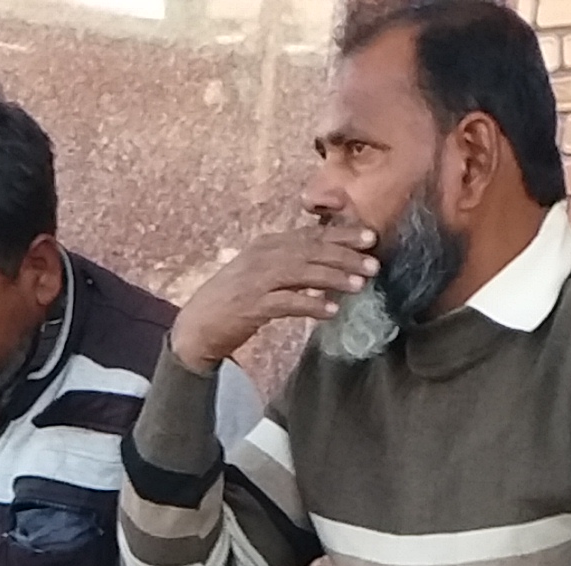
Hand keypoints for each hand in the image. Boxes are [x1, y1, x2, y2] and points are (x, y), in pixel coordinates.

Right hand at [173, 223, 380, 368]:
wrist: (196, 327)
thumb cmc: (233, 302)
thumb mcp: (261, 275)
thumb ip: (290, 267)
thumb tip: (327, 267)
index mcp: (266, 245)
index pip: (310, 235)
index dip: (342, 234)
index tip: (370, 236)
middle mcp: (261, 257)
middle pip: (310, 250)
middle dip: (345, 254)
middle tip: (373, 261)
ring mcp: (255, 280)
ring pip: (302, 272)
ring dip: (334, 277)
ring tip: (360, 284)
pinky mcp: (251, 306)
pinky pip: (288, 302)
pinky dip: (310, 303)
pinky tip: (331, 309)